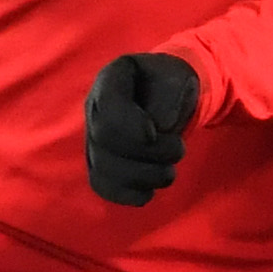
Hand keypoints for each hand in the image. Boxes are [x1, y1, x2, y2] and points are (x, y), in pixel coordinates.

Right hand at [86, 52, 198, 204]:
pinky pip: (104, 186)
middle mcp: (95, 108)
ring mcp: (93, 138)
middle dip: (148, 152)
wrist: (167, 96)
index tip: (155, 133)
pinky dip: (128, 194)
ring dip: (144, 177)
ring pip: (103, 168)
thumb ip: (170, 96)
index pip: (108, 104)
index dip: (129, 125)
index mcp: (112, 79)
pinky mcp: (100, 164)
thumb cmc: (171, 85)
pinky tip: (150, 190)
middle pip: (105, 139)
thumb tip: (162, 126)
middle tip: (179, 149)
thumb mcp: (178, 78)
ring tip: (169, 172)